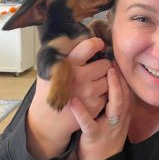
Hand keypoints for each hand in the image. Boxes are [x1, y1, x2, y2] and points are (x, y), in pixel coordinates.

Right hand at [26, 38, 110, 158]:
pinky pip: (108, 93)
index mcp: (68, 65)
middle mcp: (79, 77)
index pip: (89, 46)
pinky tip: (92, 96)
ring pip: (110, 79)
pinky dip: (103, 94)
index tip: (99, 45)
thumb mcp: (51, 69)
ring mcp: (88, 92)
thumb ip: (65, 55)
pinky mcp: (95, 105)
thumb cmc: (49, 90)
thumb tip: (80, 38)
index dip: (97, 43)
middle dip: (102, 66)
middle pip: (106, 64)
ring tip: (94, 83)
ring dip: (105, 80)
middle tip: (95, 70)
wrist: (47, 120)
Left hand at [70, 65, 130, 159]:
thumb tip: (110, 83)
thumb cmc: (106, 136)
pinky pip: (89, 123)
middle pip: (124, 94)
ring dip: (112, 87)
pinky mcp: (95, 136)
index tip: (116, 62)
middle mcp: (120, 118)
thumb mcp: (115, 120)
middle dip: (120, 77)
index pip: (126, 91)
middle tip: (113, 62)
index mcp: (123, 113)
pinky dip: (82, 112)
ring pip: (116, 105)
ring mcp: (109, 127)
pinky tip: (74, 101)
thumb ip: (114, 103)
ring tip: (106, 72)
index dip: (122, 76)